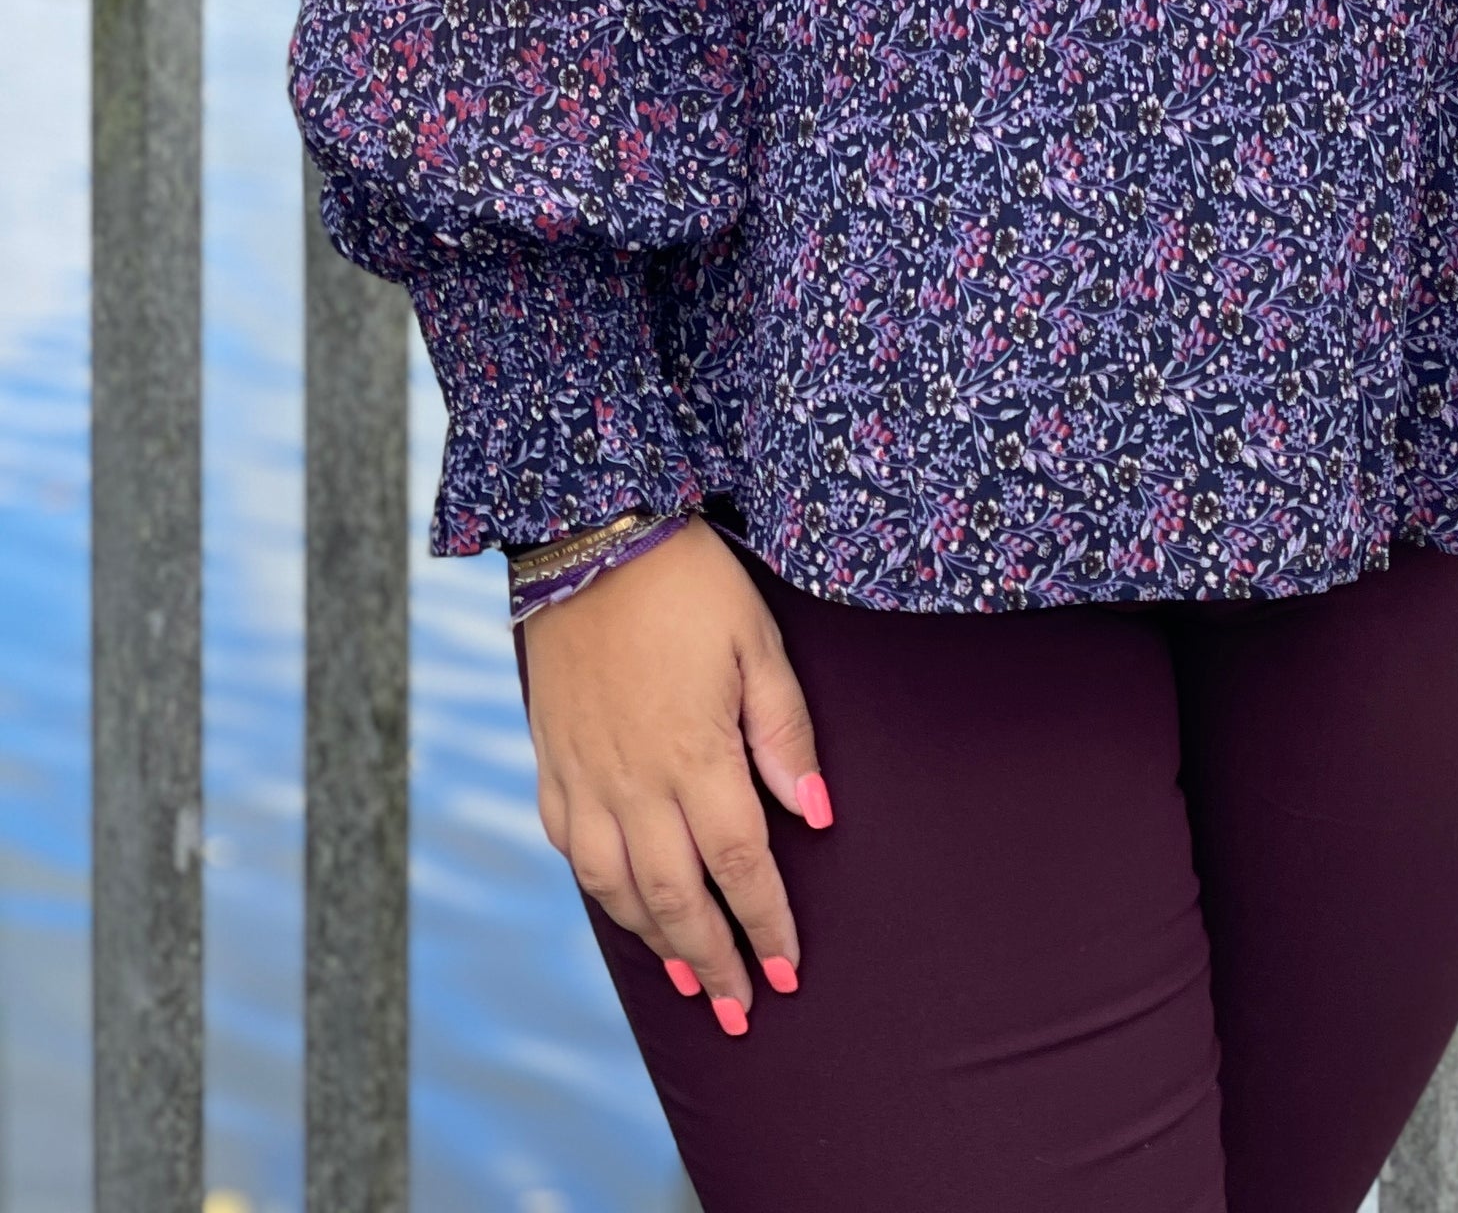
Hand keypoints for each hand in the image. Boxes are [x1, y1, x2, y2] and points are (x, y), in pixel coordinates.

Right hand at [522, 517, 828, 1033]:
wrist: (590, 537)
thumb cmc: (689, 585)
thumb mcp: (759, 643)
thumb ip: (784, 734)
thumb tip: (815, 814)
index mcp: (695, 757)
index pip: (741, 863)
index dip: (766, 922)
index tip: (789, 969)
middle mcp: (634, 784)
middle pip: (678, 897)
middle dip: (715, 960)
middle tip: (743, 1009)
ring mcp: (585, 777)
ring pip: (619, 888)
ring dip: (657, 942)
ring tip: (690, 979)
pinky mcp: (551, 761)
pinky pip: (571, 849)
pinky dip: (602, 891)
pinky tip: (623, 906)